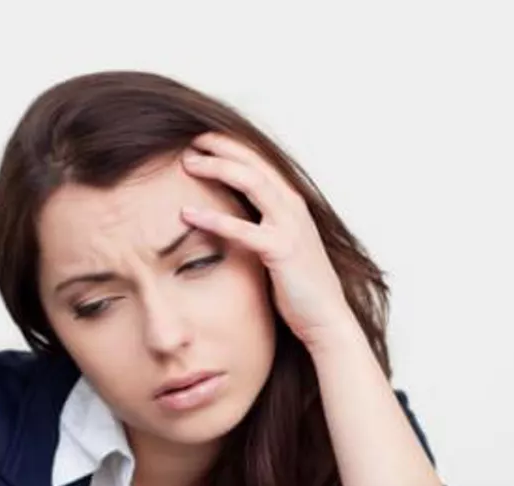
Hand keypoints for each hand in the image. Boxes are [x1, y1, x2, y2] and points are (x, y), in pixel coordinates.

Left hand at [179, 132, 357, 346]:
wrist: (326, 317)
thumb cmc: (300, 285)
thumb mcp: (281, 244)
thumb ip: (263, 225)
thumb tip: (234, 216)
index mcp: (292, 203)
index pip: (260, 161)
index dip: (232, 146)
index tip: (203, 141)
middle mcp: (293, 207)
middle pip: (254, 162)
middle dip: (221, 146)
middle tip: (190, 141)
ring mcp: (290, 226)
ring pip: (251, 182)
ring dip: (218, 168)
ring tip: (188, 164)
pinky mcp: (281, 249)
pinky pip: (243, 228)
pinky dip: (213, 218)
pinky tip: (187, 214)